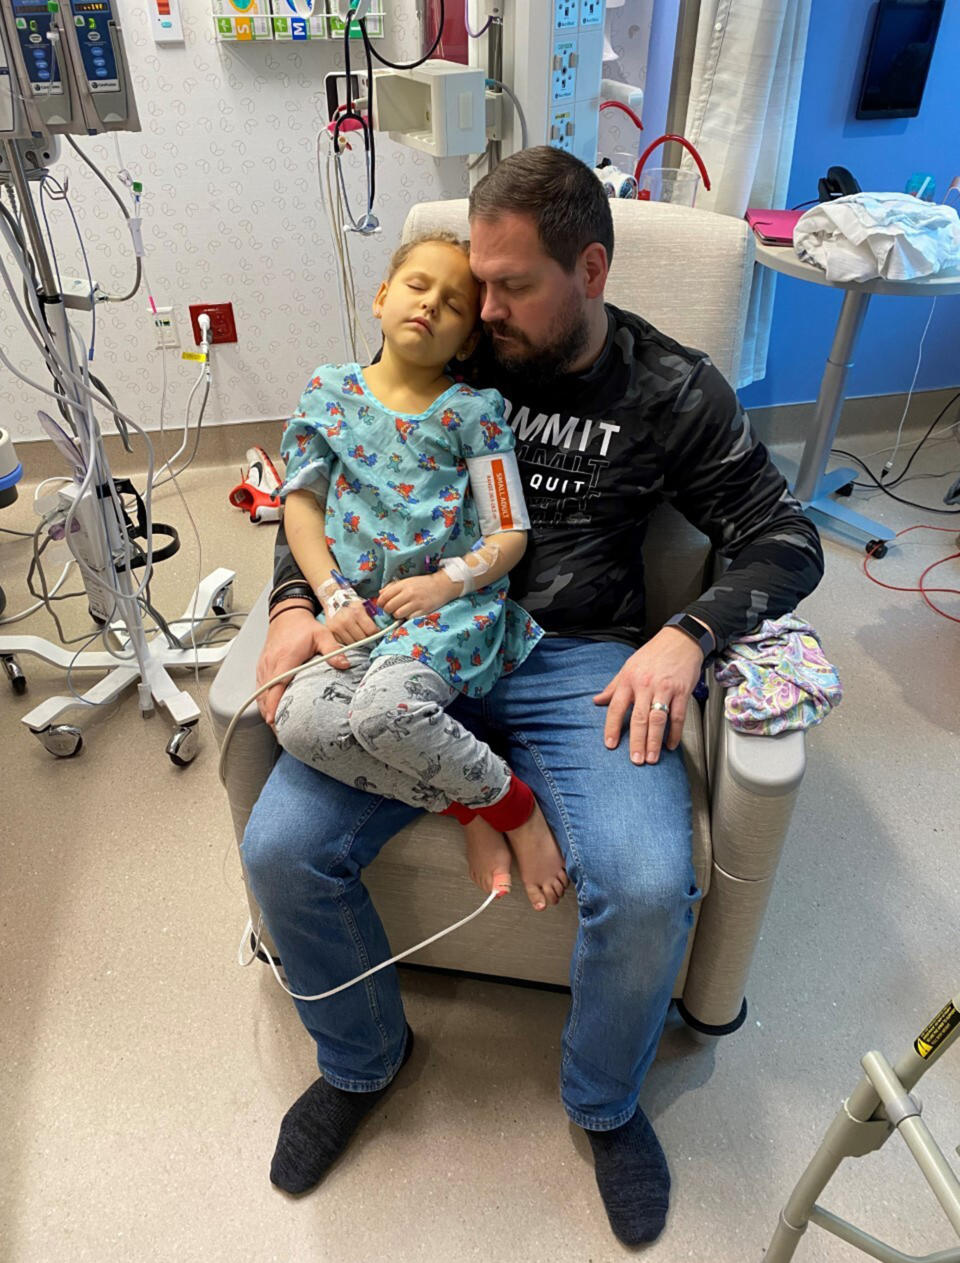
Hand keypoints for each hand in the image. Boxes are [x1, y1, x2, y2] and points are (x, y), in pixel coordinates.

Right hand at [257, 606, 349, 726]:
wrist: (287, 614)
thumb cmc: (303, 627)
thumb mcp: (322, 635)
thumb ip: (333, 650)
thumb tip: (345, 664)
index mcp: (284, 659)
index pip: (275, 685)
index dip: (273, 704)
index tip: (274, 720)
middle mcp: (270, 664)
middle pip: (265, 694)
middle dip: (270, 714)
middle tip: (280, 732)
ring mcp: (264, 666)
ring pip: (260, 693)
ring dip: (266, 709)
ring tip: (276, 726)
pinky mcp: (262, 667)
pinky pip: (259, 687)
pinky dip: (263, 700)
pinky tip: (270, 710)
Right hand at [324, 599, 378, 646]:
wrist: (334, 599)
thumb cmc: (351, 604)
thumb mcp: (364, 606)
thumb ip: (373, 617)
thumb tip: (382, 630)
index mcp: (357, 612)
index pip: (371, 631)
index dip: (375, 633)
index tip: (375, 632)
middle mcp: (346, 620)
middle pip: (362, 639)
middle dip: (366, 638)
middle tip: (366, 635)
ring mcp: (337, 626)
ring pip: (352, 643)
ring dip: (356, 641)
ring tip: (357, 634)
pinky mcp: (330, 631)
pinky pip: (343, 642)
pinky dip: (347, 640)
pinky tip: (348, 634)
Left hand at [378, 572, 458, 620]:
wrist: (442, 585)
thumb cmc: (423, 583)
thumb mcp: (407, 581)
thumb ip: (393, 586)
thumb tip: (380, 594)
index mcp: (403, 585)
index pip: (385, 596)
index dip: (380, 603)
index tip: (381, 605)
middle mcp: (409, 593)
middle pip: (389, 607)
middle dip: (388, 610)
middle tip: (391, 610)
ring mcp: (416, 603)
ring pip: (397, 614)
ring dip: (397, 615)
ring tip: (401, 612)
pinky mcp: (423, 611)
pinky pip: (409, 618)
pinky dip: (407, 617)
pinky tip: (410, 613)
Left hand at [593, 627, 704, 764]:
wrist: (681, 639)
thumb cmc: (654, 653)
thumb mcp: (628, 666)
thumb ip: (613, 686)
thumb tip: (597, 700)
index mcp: (629, 680)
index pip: (616, 707)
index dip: (612, 727)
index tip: (610, 744)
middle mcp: (645, 685)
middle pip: (638, 718)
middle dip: (636, 741)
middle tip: (636, 759)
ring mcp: (664, 688)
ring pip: (658, 718)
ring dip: (655, 740)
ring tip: (652, 758)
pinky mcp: (682, 691)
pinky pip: (678, 716)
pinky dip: (674, 732)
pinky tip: (670, 744)